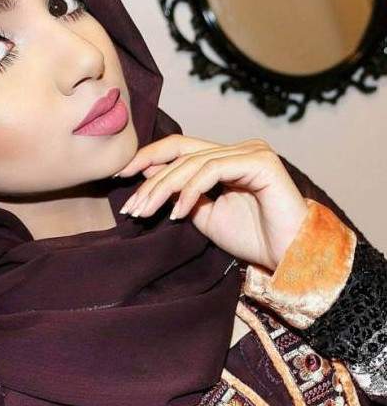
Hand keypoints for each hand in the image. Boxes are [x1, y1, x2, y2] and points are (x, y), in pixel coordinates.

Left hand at [113, 135, 308, 271]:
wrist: (286, 256)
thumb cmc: (248, 237)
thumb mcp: (202, 214)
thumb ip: (180, 193)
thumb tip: (148, 172)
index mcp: (224, 158)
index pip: (178, 148)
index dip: (147, 157)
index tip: (120, 176)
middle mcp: (238, 149)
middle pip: (181, 154)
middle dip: (150, 181)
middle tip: (130, 208)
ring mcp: (251, 152)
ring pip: (193, 162)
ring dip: (164, 188)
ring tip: (145, 213)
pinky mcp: (262, 162)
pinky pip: (214, 170)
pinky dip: (191, 191)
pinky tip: (177, 213)